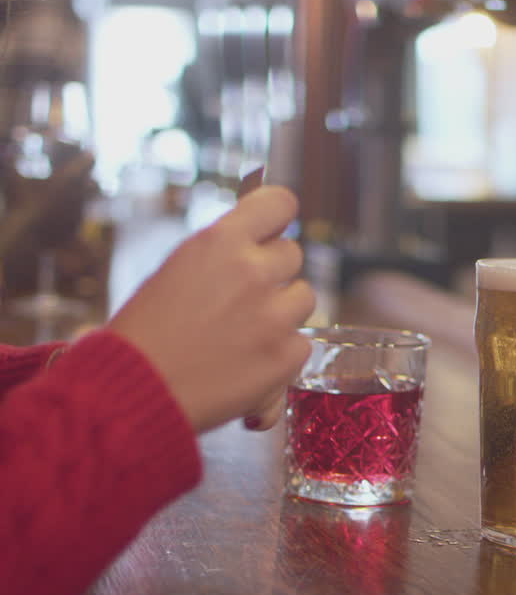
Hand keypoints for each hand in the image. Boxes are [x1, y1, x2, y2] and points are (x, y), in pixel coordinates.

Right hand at [106, 186, 314, 432]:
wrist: (133, 390)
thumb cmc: (143, 334)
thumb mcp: (175, 271)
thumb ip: (220, 255)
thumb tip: (256, 242)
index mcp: (220, 242)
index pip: (280, 204)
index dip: (276, 218)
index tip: (270, 229)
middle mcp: (253, 272)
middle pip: (293, 254)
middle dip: (273, 272)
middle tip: (242, 297)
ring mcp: (275, 315)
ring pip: (304, 298)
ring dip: (282, 312)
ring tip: (244, 334)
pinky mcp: (286, 355)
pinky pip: (302, 344)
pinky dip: (281, 356)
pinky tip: (248, 366)